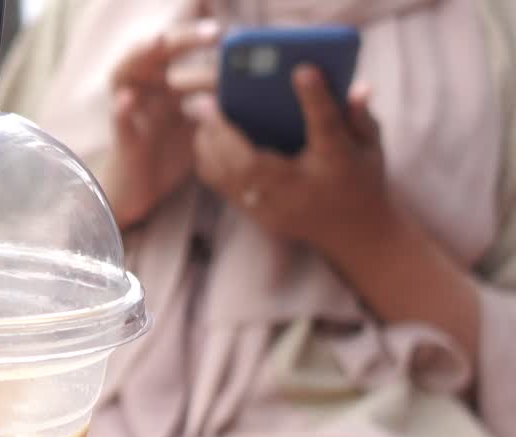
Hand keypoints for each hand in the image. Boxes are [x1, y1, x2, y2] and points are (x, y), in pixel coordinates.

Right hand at [103, 19, 219, 228]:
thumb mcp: (201, 125)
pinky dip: (121, 110)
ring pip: (127, 73)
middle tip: (213, 34)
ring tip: (159, 42)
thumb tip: (256, 90)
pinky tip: (128, 100)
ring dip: (142, 56)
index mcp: (165, 85)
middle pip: (158, 54)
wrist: (143, 192)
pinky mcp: (125, 138)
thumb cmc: (170, 154)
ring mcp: (133, 112)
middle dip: (183, 40)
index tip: (232, 36)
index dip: (202, 40)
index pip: (181, 52)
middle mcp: (146, 91)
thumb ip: (219, 106)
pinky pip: (119, 121)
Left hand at [191, 65, 390, 253]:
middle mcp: (301, 190)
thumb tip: (359, 85)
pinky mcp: (258, 216)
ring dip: (209, 146)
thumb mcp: (370, 144)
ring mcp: (275, 208)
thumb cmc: (360, 177)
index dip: (315, 99)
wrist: (354, 232)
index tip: (302, 69)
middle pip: (254, 163)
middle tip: (206, 101)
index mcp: (337, 165)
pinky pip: (223, 187)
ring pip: (228, 179)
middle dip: (223, 132)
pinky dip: (210, 161)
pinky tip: (205, 138)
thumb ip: (360, 114)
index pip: (327, 128)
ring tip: (202, 116)